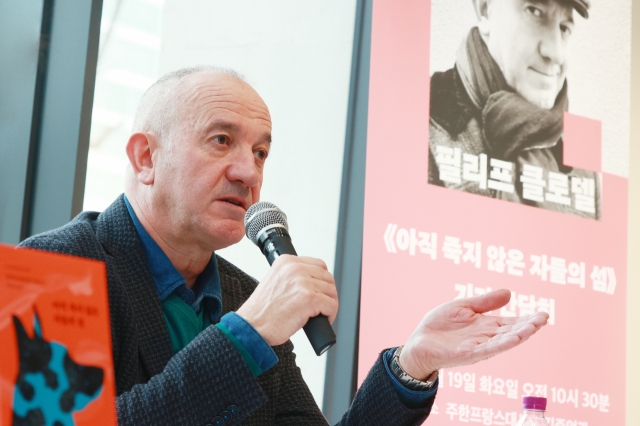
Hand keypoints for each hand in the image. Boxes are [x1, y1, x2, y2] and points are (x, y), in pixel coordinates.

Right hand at [236, 255, 338, 345]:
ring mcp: (302, 282)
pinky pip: (332, 305)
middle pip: (327, 277)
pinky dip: (330, 314)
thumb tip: (314, 282)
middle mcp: (295, 268)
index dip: (321, 281)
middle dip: (327, 293)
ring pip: (331, 291)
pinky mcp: (309, 298)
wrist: (252, 326)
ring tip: (320, 314)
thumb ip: (293, 277)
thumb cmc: (262, 311)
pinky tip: (321, 319)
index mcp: (286, 261)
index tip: (319, 292)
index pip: (318, 265)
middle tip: (321, 306)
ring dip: (329, 304)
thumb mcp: (275, 281)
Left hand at [399, 289, 547, 379]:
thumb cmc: (440, 326)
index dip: (527, 319)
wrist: (418, 343)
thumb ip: (485, 302)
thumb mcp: (463, 307)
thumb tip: (509, 292)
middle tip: (544, 318)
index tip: (543, 314)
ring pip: (502, 342)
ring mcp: (478, 347)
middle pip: (511, 332)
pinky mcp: (467, 354)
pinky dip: (501, 344)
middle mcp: (486, 338)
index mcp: (486, 326)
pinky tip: (513, 339)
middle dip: (528, 326)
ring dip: (519, 335)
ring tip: (534, 328)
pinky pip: (487, 349)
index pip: (511, 323)